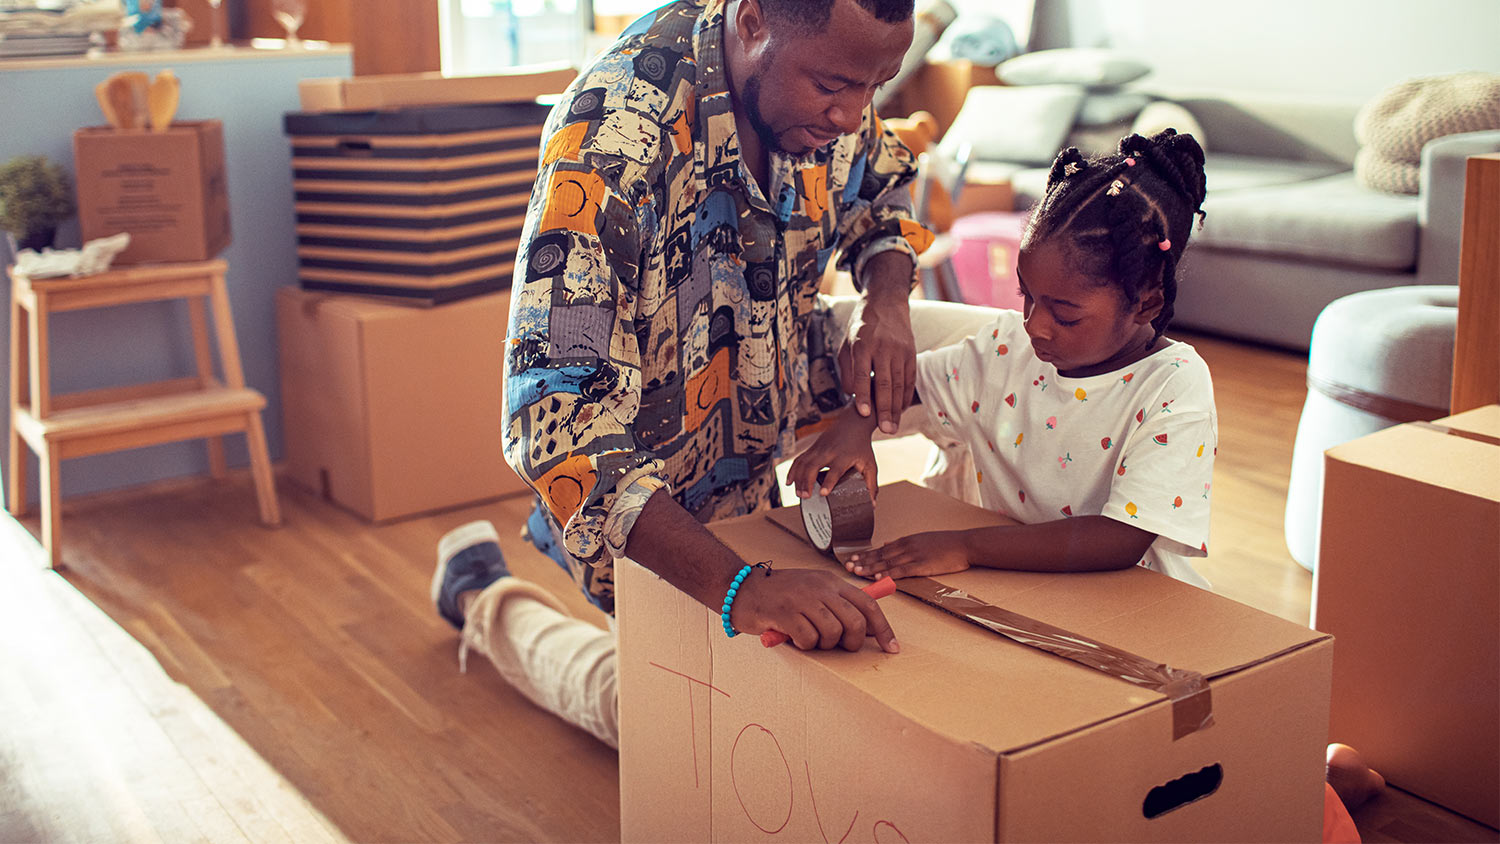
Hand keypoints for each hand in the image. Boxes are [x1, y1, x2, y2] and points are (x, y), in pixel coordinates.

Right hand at [730, 568, 899, 653]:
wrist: (742, 589)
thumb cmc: (780, 595)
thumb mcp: (813, 591)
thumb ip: (838, 606)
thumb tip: (867, 630)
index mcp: (831, 581)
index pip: (868, 605)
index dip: (883, 629)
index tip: (891, 648)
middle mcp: (820, 587)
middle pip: (855, 622)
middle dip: (851, 642)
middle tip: (837, 646)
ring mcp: (802, 599)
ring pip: (833, 633)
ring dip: (823, 644)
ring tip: (809, 637)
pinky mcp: (785, 613)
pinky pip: (808, 639)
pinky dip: (804, 645)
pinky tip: (794, 636)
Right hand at [787, 412, 878, 498]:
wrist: (853, 423)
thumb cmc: (862, 446)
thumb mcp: (869, 464)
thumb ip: (871, 484)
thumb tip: (872, 505)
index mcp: (844, 457)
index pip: (835, 470)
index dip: (829, 482)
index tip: (823, 494)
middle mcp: (829, 452)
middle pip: (813, 467)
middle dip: (807, 482)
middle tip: (805, 497)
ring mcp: (818, 449)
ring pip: (803, 464)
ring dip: (798, 479)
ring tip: (798, 494)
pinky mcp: (812, 448)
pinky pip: (799, 460)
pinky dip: (793, 471)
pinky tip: (789, 482)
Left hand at [842, 255, 915, 434]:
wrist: (886, 304)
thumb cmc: (861, 328)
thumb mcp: (846, 344)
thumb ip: (847, 371)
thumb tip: (852, 395)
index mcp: (862, 344)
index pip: (862, 374)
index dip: (863, 395)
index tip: (863, 413)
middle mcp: (882, 348)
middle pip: (884, 383)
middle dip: (884, 409)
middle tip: (885, 430)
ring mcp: (899, 350)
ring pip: (899, 384)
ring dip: (896, 408)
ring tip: (892, 427)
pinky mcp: (911, 353)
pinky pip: (909, 379)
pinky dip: (905, 396)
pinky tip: (901, 410)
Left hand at [846, 531, 971, 578]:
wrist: (964, 544)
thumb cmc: (946, 543)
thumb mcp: (922, 538)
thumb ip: (903, 543)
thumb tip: (886, 545)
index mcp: (906, 541)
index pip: (881, 549)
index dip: (866, 555)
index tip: (852, 558)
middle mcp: (906, 546)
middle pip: (880, 555)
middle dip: (862, 561)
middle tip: (847, 566)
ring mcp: (914, 555)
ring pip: (887, 563)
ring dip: (870, 568)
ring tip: (856, 572)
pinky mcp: (922, 565)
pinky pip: (902, 571)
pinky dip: (888, 574)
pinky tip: (878, 578)